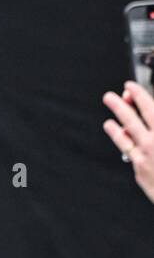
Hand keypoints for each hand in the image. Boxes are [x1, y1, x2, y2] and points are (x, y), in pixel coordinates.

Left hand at [103, 80, 153, 202]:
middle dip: (119, 105)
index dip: (138, 95)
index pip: (148, 107)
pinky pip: (127, 151)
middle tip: (109, 97)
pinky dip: (120, 138)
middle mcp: (153, 143)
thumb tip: (149, 114)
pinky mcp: (139, 170)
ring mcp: (144, 157)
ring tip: (108, 116)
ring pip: (124, 136)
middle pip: (132, 119)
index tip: (130, 87)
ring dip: (115, 123)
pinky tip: (114, 130)